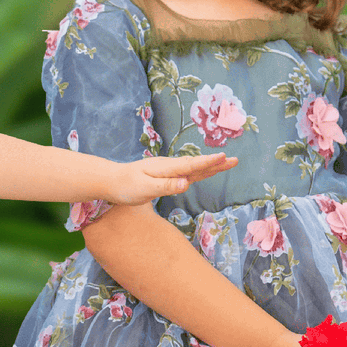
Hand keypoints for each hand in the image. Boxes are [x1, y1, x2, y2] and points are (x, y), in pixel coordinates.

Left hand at [108, 153, 236, 204]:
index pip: (191, 166)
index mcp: (165, 168)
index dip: (208, 163)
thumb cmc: (125, 186)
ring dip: (210, 166)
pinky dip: (199, 171)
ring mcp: (167, 170)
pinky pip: (186, 173)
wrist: (110, 181)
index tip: (224, 157)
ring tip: (227, 162)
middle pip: (196, 165)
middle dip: (216, 163)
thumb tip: (186, 183)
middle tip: (235, 160)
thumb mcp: (144, 189)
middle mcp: (169, 166)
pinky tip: (205, 171)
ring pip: (193, 168)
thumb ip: (165, 186)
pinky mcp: (165, 176)